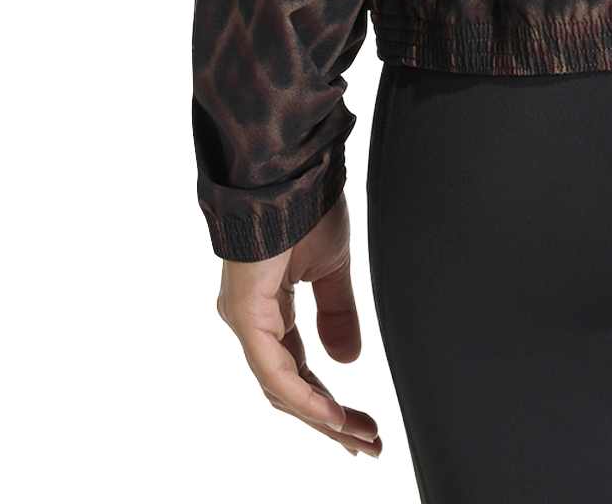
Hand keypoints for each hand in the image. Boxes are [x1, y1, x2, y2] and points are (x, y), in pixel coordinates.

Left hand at [214, 197, 382, 456]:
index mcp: (268, 307)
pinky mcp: (245, 315)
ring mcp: (244, 320)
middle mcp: (251, 320)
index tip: (361, 424)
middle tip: (367, 443)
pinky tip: (333, 414)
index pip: (297, 370)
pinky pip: (275, 372)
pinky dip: (306, 397)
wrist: (289, 169)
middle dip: (330, 419)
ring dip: (322, 416)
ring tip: (359, 436)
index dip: (328, 400)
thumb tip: (348, 362)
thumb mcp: (332, 267)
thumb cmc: (306, 204)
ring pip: (281, 388)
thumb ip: (336, 314)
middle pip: (290, 388)